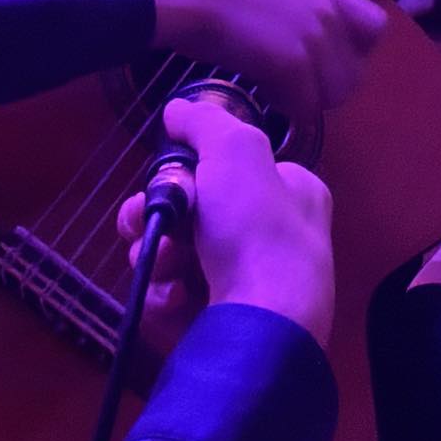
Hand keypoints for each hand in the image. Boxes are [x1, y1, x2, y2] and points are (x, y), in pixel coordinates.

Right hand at [116, 96, 335, 351]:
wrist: (261, 329)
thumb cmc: (256, 232)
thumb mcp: (236, 151)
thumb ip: (204, 122)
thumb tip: (177, 110)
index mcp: (293, 195)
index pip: (235, 168)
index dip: (194, 167)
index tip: (170, 172)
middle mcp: (275, 238)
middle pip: (195, 212)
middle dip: (162, 214)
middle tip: (147, 218)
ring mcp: (248, 286)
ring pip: (176, 255)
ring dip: (158, 255)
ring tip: (165, 265)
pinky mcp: (222, 325)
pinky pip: (175, 298)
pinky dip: (165, 296)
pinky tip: (175, 300)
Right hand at [126, 0, 383, 127]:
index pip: (375, 28)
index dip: (354, 49)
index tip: (324, 56)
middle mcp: (327, 15)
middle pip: (354, 74)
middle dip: (326, 85)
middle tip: (291, 82)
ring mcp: (312, 41)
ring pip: (333, 96)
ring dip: (306, 100)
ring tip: (274, 87)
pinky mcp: (292, 66)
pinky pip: (304, 108)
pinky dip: (284, 109)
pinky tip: (260, 92)